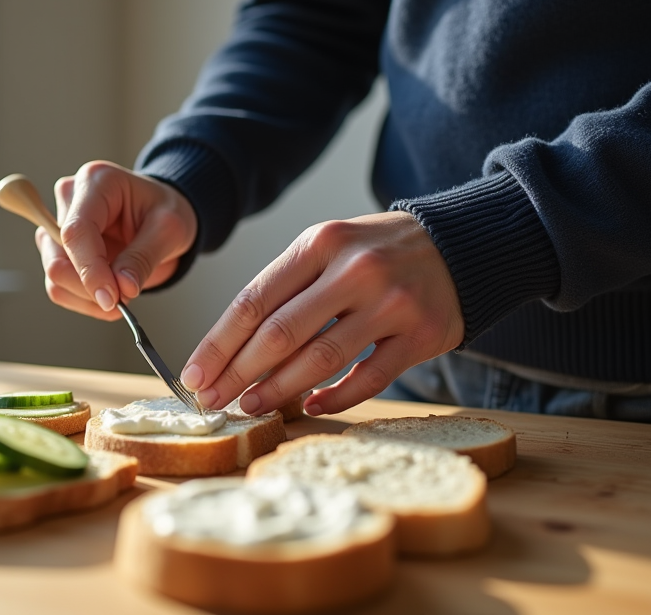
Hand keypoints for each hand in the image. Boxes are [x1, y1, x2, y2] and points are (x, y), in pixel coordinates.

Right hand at [36, 161, 198, 320]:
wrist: (161, 217)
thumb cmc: (165, 211)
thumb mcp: (169, 230)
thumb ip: (143, 257)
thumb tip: (122, 288)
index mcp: (96, 182)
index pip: (76, 231)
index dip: (89, 269)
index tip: (111, 299)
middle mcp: (69, 200)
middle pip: (59, 257)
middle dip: (91, 287)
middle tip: (124, 299)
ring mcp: (59, 226)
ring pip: (55, 276)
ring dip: (88, 297)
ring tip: (123, 296)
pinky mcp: (58, 250)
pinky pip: (59, 286)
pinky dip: (84, 301)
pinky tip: (110, 295)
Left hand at [179, 211, 463, 414]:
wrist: (456, 246)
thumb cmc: (375, 253)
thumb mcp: (327, 249)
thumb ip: (286, 289)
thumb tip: (232, 350)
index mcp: (319, 244)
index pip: (254, 301)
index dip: (219, 344)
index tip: (195, 376)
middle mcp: (354, 269)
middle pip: (281, 333)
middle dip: (239, 373)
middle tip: (214, 401)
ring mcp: (391, 302)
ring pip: (321, 358)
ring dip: (279, 390)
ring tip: (251, 406)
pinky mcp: (423, 334)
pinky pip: (369, 377)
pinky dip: (335, 397)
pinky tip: (309, 406)